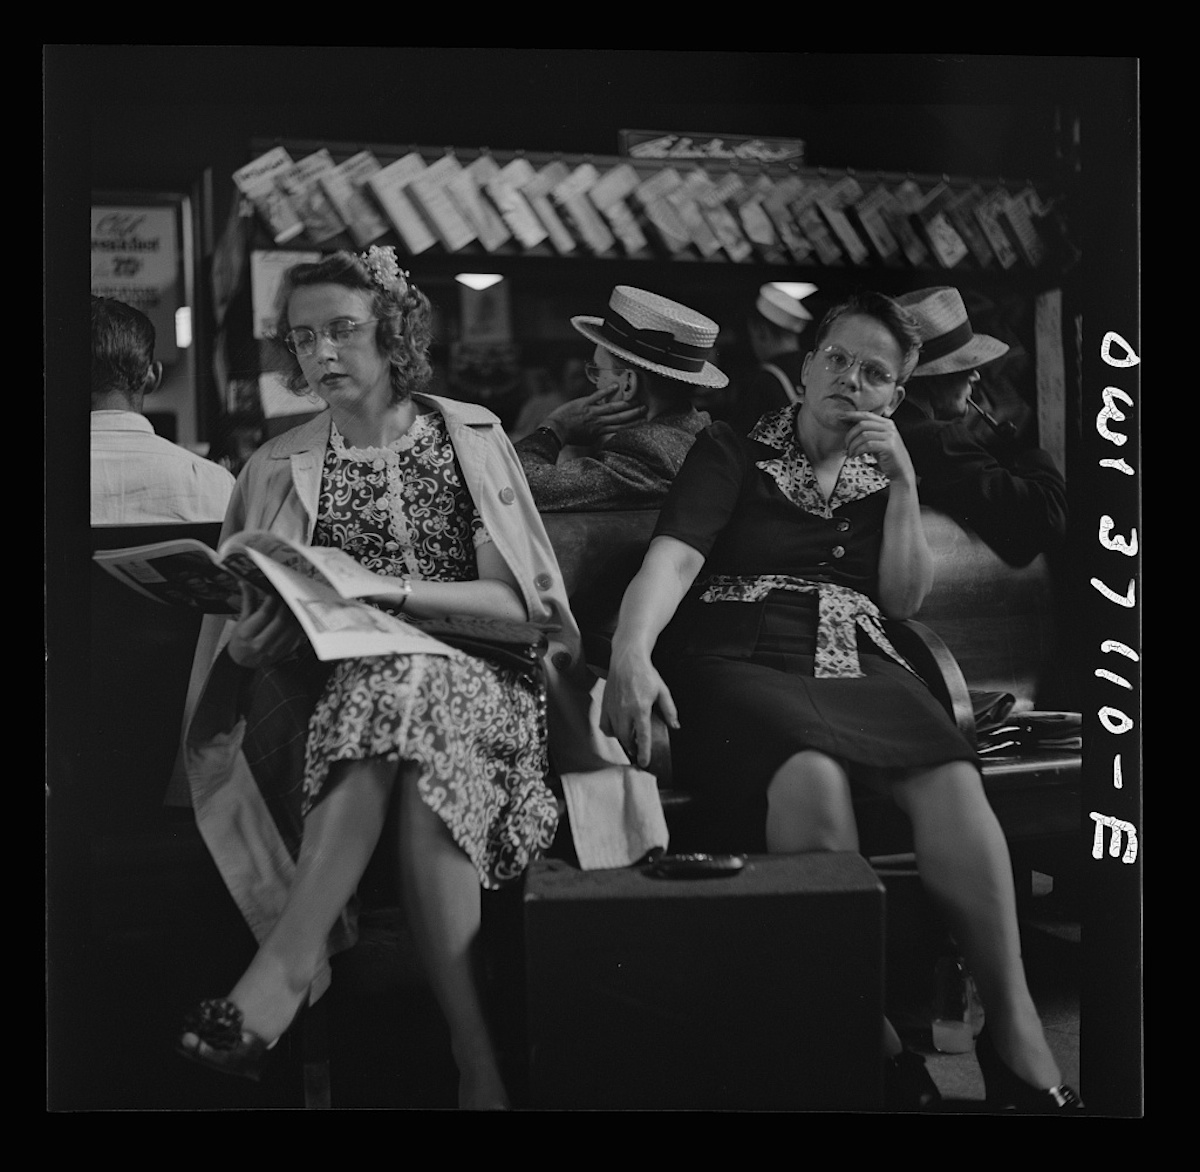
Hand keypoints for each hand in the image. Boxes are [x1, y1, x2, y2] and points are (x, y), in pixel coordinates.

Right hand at [226, 583, 305, 668]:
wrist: (241, 662)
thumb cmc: (240, 640)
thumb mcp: (241, 621)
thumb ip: (247, 602)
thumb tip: (246, 584)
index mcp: (246, 633)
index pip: (265, 613)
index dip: (273, 600)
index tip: (275, 591)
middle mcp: (260, 643)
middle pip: (280, 620)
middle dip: (285, 605)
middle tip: (287, 595)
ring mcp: (273, 650)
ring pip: (290, 628)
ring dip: (294, 614)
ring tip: (294, 604)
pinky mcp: (283, 653)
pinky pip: (295, 636)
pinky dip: (297, 625)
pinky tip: (296, 617)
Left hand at [542, 387, 646, 446]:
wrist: (556, 430)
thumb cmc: (571, 436)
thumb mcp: (587, 440)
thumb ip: (598, 436)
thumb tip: (606, 434)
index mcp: (600, 431)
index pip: (620, 428)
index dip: (633, 425)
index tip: (644, 422)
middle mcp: (599, 421)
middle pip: (620, 417)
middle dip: (634, 413)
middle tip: (645, 408)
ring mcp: (592, 411)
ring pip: (612, 407)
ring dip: (626, 404)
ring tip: (637, 400)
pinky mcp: (584, 403)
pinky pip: (597, 396)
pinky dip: (607, 391)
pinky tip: (616, 386)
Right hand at [600, 650, 678, 769]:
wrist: (627, 660)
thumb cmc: (645, 674)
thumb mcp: (662, 691)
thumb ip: (669, 710)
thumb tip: (675, 725)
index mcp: (640, 708)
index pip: (643, 736)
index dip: (644, 752)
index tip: (644, 763)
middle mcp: (624, 710)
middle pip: (627, 738)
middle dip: (633, 748)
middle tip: (638, 751)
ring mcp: (612, 708)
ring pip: (615, 734)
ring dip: (623, 741)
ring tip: (630, 741)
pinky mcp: (605, 705)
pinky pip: (604, 726)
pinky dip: (610, 732)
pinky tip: (617, 730)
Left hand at [844, 410, 915, 484]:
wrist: (901, 471)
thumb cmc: (887, 458)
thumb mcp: (878, 441)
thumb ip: (869, 433)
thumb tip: (850, 430)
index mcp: (887, 423)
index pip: (867, 415)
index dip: (852, 415)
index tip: (840, 417)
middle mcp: (889, 427)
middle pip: (862, 424)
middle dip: (850, 435)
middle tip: (845, 446)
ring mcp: (890, 436)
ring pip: (863, 435)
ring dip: (853, 445)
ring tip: (850, 453)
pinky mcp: (888, 446)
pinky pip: (867, 445)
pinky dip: (858, 451)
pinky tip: (855, 456)